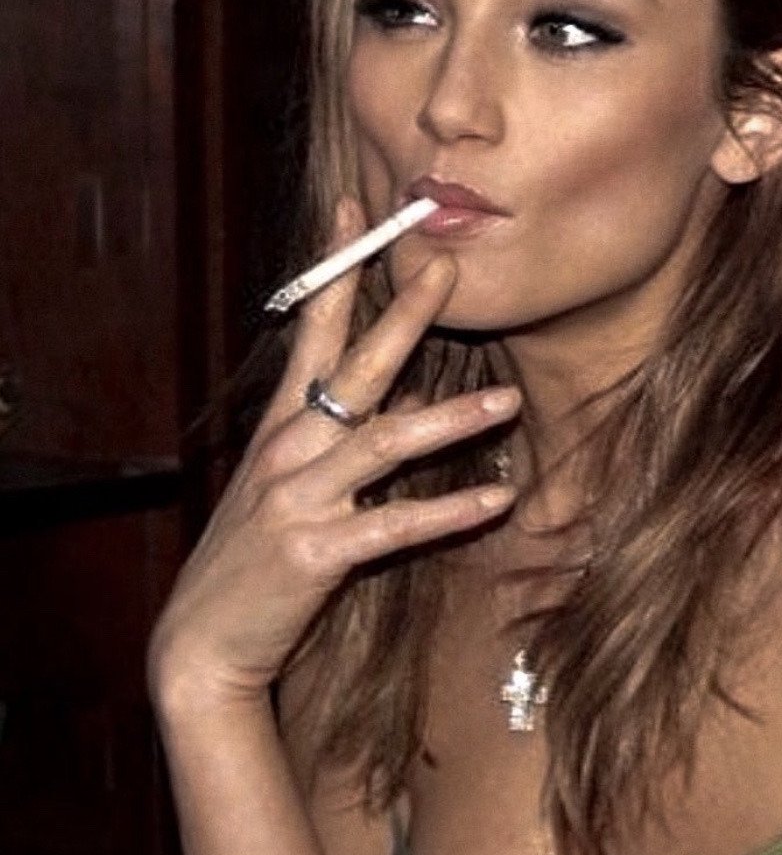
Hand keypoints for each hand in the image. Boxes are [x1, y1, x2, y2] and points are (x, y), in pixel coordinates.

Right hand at [148, 199, 519, 712]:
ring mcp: (299, 498)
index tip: (354, 211)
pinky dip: (447, 511)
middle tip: (446, 266)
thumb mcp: (290, 483)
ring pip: (383, 441)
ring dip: (450, 418)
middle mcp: (288, 449)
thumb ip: (343, 435)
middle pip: (354, 367)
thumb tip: (414, 395)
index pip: (310, 329)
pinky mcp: (317, 552)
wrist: (201, 643)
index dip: (334, 267)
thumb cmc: (254, 554)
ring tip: (506, 398)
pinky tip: (497, 499)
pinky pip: (394, 524)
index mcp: (282, 425)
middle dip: (402, 314)